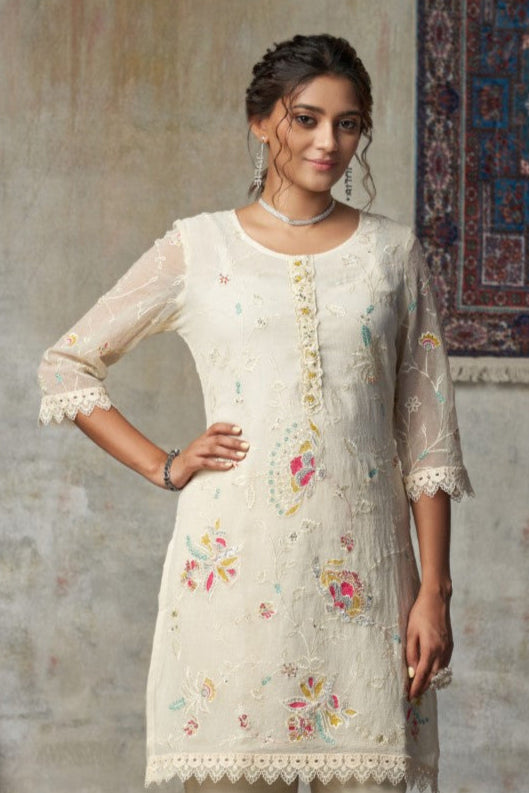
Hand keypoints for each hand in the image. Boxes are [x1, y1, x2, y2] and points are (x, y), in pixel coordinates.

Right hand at [167, 423, 248, 488]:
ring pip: (213, 449)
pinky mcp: (191, 463)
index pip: (215, 427)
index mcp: (203, 438)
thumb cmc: (192, 462)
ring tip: (241, 456)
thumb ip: (216, 449)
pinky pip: (207, 462)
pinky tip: (228, 466)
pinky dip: (219, 464)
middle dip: (233, 442)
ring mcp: (194, 452)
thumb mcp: (203, 452)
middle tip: (246, 446)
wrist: (171, 470)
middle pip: (218, 439)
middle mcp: (199, 443)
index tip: (240, 430)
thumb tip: (238, 449)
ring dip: (229, 453)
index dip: (227, 427)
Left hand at [405, 584, 452, 700]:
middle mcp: (442, 652)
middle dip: (424, 687)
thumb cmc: (420, 613)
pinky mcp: (450, 645)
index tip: (410, 697)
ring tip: (421, 685)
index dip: (416, 687)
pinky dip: (438, 671)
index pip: (423, 675)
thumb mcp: (411, 632)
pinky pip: (444, 664)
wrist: (437, 599)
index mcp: (431, 649)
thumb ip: (411, 653)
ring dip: (431, 680)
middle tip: (414, 694)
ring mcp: (448, 649)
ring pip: (440, 672)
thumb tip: (412, 672)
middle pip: (433, 677)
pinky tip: (431, 671)